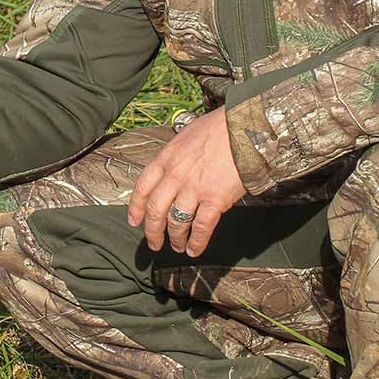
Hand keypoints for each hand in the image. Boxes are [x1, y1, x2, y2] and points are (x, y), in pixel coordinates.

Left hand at [127, 107, 246, 256]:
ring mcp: (194, 189)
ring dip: (175, 239)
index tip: (134, 221)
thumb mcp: (187, 137)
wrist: (244, 128)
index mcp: (166, 159)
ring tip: (177, 247)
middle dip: (152, 232)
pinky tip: (194, 250)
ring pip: (176, 222)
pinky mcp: (215, 200)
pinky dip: (196, 242)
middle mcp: (175, 176)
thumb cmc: (219, 128)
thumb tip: (173, 169)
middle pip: (155, 210)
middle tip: (154, 244)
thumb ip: (176, 157)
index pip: (142, 187)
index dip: (136, 207)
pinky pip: (201, 227)